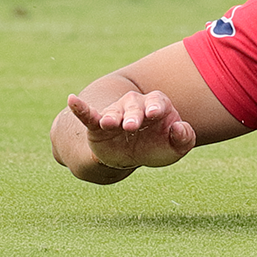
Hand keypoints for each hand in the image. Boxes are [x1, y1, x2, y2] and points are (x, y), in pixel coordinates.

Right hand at [65, 90, 196, 170]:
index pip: (158, 101)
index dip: (156, 106)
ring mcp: (116, 114)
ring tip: (109, 124)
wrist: (131, 157)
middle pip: (134, 106)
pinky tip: (72, 99)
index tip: (155, 113)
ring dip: (111, 117)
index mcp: (157, 106)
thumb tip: (179, 127)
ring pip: (113, 112)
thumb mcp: (175, 147)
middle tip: (131, 126)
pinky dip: (80, 108)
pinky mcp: (98, 126)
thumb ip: (184, 138)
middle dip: (133, 115)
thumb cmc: (157, 146)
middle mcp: (135, 106)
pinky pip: (88, 115)